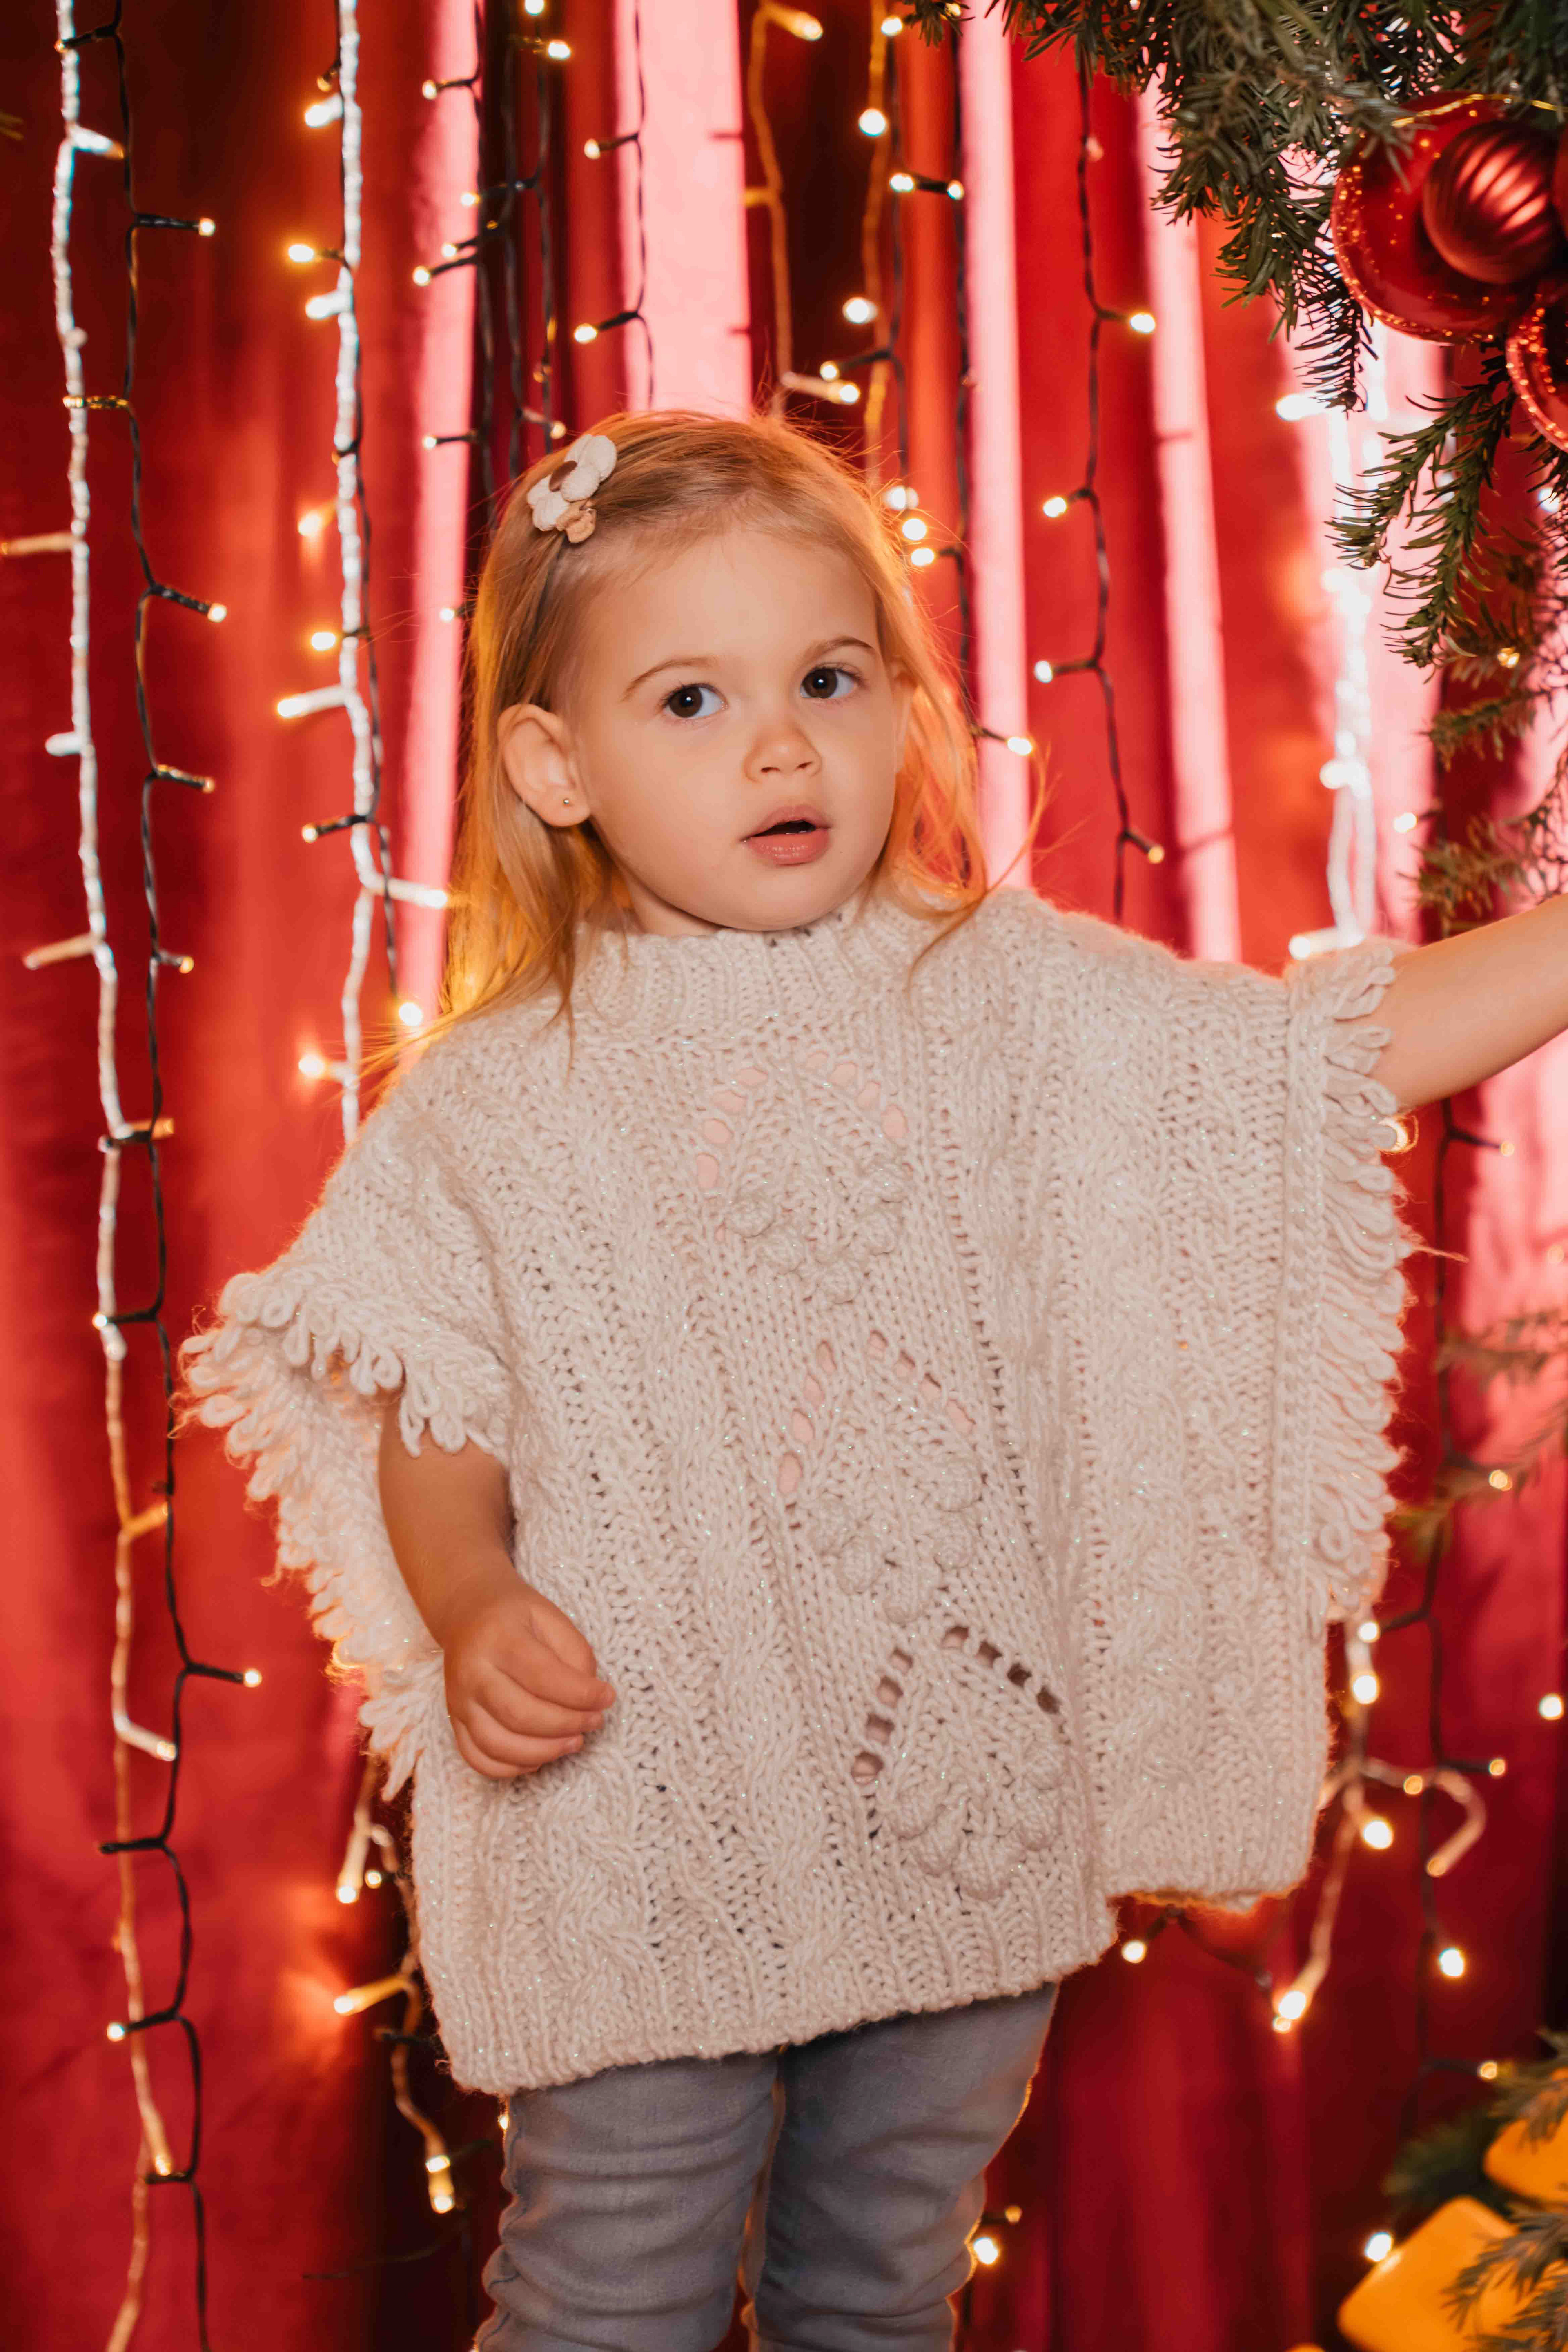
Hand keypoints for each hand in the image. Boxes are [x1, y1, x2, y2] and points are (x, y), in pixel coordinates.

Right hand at [442, 1573, 616, 1781]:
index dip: (581, 1694)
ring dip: (543, 1752)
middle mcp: (472, 1672)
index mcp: (498, 1638)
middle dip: (566, 1725)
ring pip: (498, 1744)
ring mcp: (459, 1700)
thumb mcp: (551, 1616)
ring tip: (574, 1742)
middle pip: (520, 1715)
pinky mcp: (454, 1720)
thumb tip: (589, 1699)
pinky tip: (539, 1758)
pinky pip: (477, 1758)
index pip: (542, 1676)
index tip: (607, 1698)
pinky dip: (510, 1768)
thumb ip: (575, 1654)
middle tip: (594, 1722)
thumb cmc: (516, 1615)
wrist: (467, 1612)